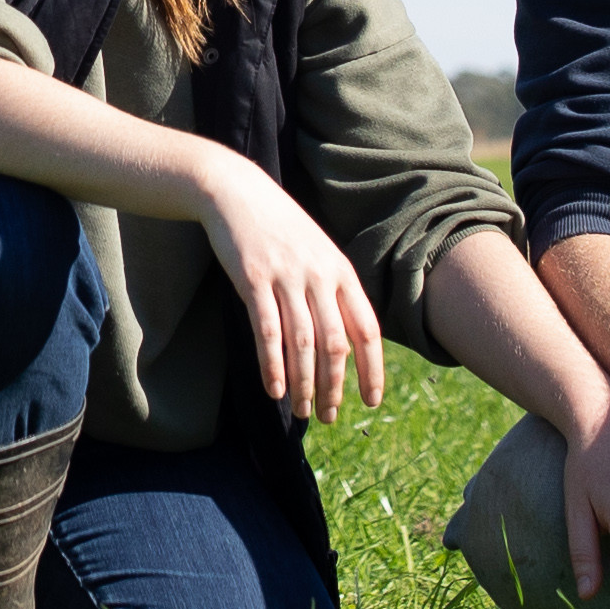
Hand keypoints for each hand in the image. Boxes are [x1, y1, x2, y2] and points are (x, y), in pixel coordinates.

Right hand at [199, 159, 387, 421]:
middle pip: (335, 344)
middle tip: (329, 417)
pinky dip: (272, 365)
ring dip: (303, 384)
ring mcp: (286, 277)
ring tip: (301, 411)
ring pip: (302, 344)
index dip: (372, 370)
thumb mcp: (318, 253)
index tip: (371, 401)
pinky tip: (274, 389)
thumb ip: (333, 291)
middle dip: (334, 387)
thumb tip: (345, 342)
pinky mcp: (253, 280)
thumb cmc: (280, 228)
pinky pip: (267, 331)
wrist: (237, 191)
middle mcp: (319, 276)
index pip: (367, 329)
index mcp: (341, 272)